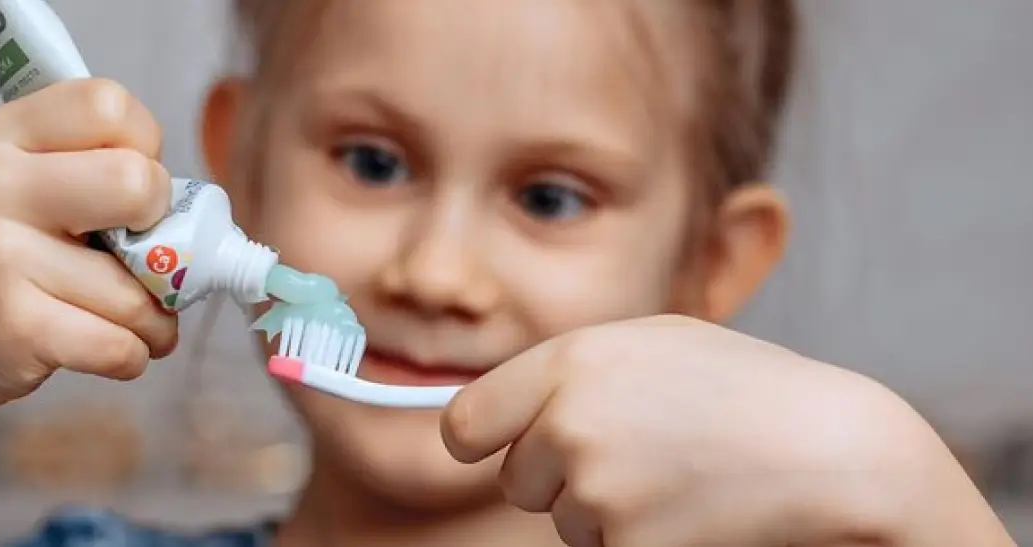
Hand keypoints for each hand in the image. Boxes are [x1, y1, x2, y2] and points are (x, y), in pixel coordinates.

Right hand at [0, 78, 177, 419]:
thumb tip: (200, 223)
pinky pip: (122, 346)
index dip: (143, 149)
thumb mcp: (33, 186)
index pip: (109, 105)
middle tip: (137, 254)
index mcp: (6, 134)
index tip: (127, 189)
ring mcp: (1, 256)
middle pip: (139, 183)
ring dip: (154, 318)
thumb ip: (104, 172)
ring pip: (141, 290)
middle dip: (162, 233)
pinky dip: (133, 356)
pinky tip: (106, 347)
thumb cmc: (9, 256)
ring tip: (122, 316)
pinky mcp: (16, 327)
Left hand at [441, 315, 959, 545]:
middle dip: (558, 476)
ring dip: (604, 510)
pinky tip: (690, 510)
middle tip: (633, 454)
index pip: (464, 424)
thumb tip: (497, 410)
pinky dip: (638, 541)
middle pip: (515, 481)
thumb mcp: (653, 343)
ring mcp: (598, 491)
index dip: (479, 441)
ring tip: (677, 474)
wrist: (831, 450)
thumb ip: (570, 370)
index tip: (496, 447)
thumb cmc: (745, 389)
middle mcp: (570, 424)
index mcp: (569, 362)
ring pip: (565, 520)